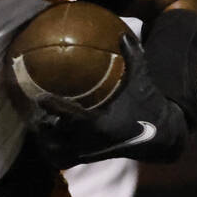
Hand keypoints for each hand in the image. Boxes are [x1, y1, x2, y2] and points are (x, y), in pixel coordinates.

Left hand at [33, 34, 187, 168]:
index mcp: (101, 122)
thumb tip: (123, 34)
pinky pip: (60, 162)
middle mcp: (91, 141)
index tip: (38, 97)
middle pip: (54, 136)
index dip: (52, 106)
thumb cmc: (147, 104)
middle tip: (36, 110)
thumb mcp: (142, 80)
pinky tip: (47, 138)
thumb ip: (133, 57)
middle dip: (43, 124)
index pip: (70, 116)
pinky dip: (50, 153)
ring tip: (40, 123)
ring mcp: (88, 154)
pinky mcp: (87, 160)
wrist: (160, 137)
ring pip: (54, 152)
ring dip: (44, 139)